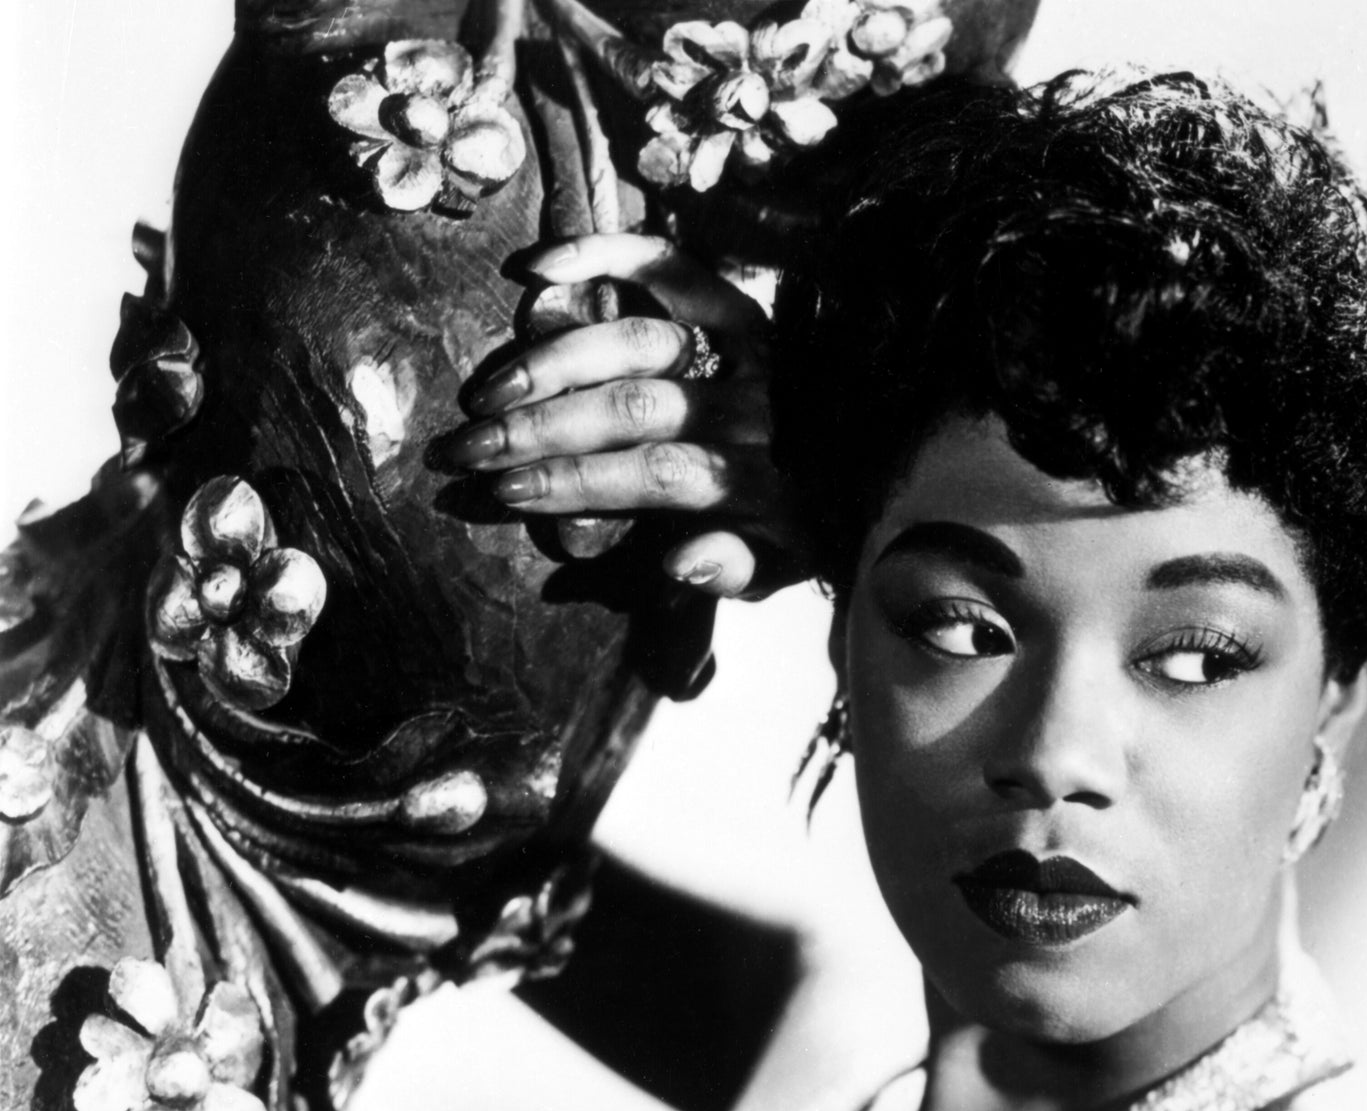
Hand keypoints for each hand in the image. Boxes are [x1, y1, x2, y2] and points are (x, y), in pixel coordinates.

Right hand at [442, 231, 804, 597]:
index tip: (507, 492)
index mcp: (762, 477)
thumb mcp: (781, 568)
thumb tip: (679, 561)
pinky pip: (666, 265)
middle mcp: (750, 403)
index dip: (577, 481)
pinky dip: (603, 254)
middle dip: (541, 428)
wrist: (866, 461)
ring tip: (488, 392)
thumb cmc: (803, 524)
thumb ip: (735, 570)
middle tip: (471, 446)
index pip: (655, 474)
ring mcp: (744, 345)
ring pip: (635, 340)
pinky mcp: (735, 302)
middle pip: (631, 407)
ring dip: (553, 361)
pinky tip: (537, 268)